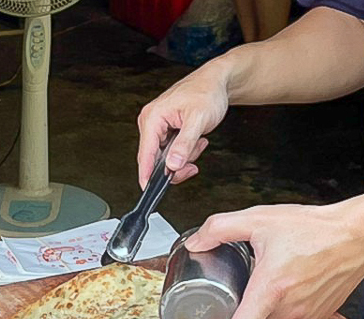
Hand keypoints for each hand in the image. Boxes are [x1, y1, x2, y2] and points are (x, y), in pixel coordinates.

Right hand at [137, 63, 230, 187]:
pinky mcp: (167, 131)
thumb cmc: (207, 92)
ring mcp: (159, 128)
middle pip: (156, 160)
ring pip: (167, 158)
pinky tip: (196, 138)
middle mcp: (152, 123)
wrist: (217, 83)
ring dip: (186, 155)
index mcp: (153, 118)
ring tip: (198, 139)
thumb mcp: (198, 120)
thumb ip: (184, 145)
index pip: (146, 154)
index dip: (147, 175)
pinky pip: (173, 152)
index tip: (149, 190)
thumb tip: (172, 165)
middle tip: (193, 164)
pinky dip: (187, 151)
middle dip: (177, 164)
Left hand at [184, 198, 363, 318]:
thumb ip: (221, 228)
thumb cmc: (316, 229)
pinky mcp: (316, 318)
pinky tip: (270, 299)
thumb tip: (196, 242)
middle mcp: (288, 310)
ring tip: (241, 305)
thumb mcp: (260, 219)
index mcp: (271, 290)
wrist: (358, 237)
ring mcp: (304, 318)